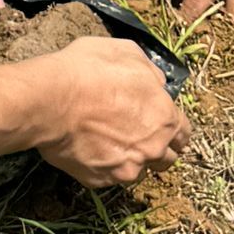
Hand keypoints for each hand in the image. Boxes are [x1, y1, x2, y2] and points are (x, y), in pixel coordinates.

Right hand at [36, 39, 189, 188]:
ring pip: (137, 171)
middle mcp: (152, 149)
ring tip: (109, 141)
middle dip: (156, 147)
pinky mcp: (99, 180)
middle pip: (166, 158)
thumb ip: (150, 71)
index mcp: (164, 118)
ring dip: (130, 159)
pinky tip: (89, 147)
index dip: (173, 128)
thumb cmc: (88, 71)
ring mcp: (126, 169)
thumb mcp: (127, 53)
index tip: (162, 125)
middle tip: (137, 135)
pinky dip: (103, 165)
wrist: (50, 100)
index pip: (184, 134)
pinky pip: (107, 176)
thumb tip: (156, 82)